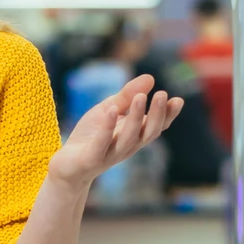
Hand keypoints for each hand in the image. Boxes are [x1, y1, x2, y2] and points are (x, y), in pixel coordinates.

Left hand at [47, 74, 183, 187]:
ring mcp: (111, 154)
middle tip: (162, 94)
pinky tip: (111, 110)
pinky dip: (107, 127)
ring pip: (128, 138)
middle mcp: (127, 146)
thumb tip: (150, 77)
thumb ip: (127, 96)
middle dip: (157, 114)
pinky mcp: (92, 158)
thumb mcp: (109, 110)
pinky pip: (102, 143)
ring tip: (140, 97)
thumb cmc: (90, 137)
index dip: (168, 115)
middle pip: (148, 132)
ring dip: (136, 117)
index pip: (156, 126)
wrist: (67, 166)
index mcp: (134, 135)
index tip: (177, 100)